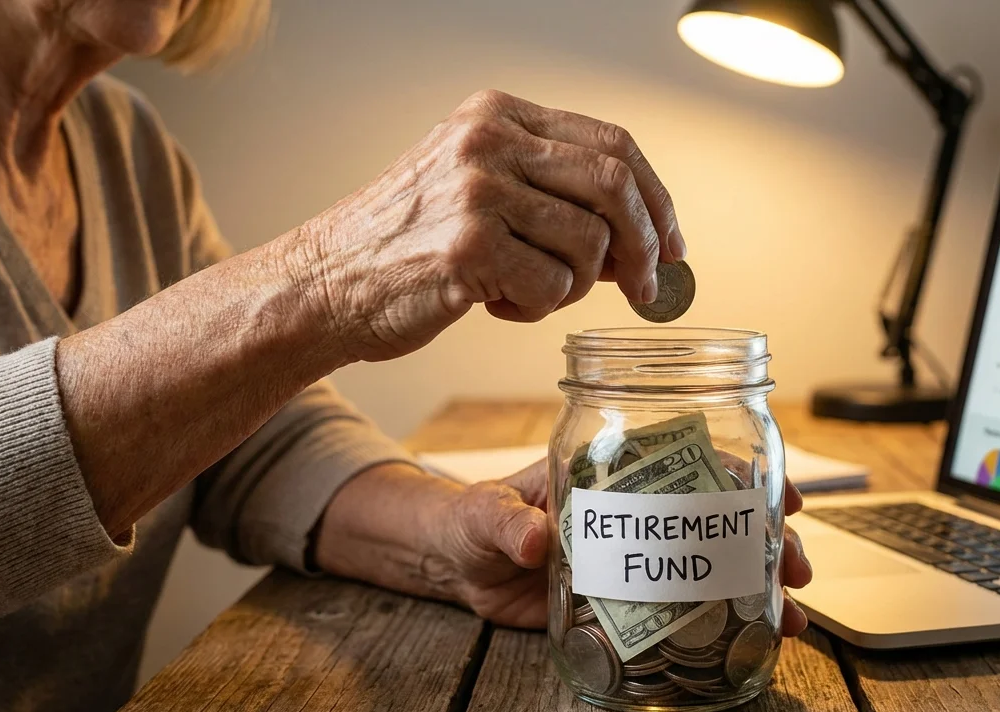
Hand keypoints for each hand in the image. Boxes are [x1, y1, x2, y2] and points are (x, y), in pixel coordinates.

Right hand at [286, 89, 686, 363]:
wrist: (326, 284)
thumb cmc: (408, 246)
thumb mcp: (480, 191)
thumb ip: (557, 200)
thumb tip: (646, 244)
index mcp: (498, 115)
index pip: (615, 142)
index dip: (657, 198)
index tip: (673, 245)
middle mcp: (489, 140)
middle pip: (616, 184)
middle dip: (647, 246)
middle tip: (646, 289)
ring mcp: (477, 190)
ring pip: (590, 243)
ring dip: (574, 286)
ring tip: (527, 291)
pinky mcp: (467, 247)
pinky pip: (553, 285)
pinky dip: (537, 307)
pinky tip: (496, 304)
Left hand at [315, 460, 813, 633]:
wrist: (454, 564)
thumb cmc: (472, 519)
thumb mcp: (486, 513)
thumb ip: (505, 522)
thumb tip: (531, 536)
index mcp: (614, 471)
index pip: (693, 460)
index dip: (744, 473)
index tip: (780, 492)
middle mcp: (637, 512)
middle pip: (718, 517)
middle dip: (767, 538)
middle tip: (795, 565)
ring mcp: (636, 556)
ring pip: (712, 564)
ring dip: (757, 584)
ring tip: (789, 614)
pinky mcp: (625, 600)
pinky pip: (683, 610)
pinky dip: (721, 624)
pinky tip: (755, 641)